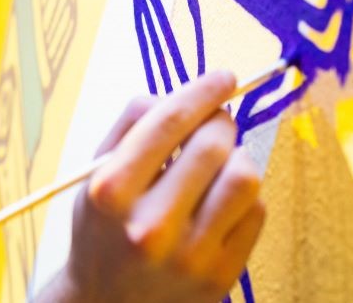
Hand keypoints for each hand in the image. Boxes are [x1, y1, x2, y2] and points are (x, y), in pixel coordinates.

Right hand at [39, 71, 265, 302]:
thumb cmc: (102, 229)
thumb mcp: (95, 174)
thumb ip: (130, 127)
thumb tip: (182, 94)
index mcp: (112, 192)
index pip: (169, 122)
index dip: (203, 90)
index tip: (223, 76)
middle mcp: (149, 225)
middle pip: (213, 144)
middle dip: (221, 122)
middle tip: (216, 124)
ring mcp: (188, 256)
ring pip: (245, 177)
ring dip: (237, 158)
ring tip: (219, 164)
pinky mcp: (220, 276)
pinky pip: (257, 212)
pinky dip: (244, 196)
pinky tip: (220, 201)